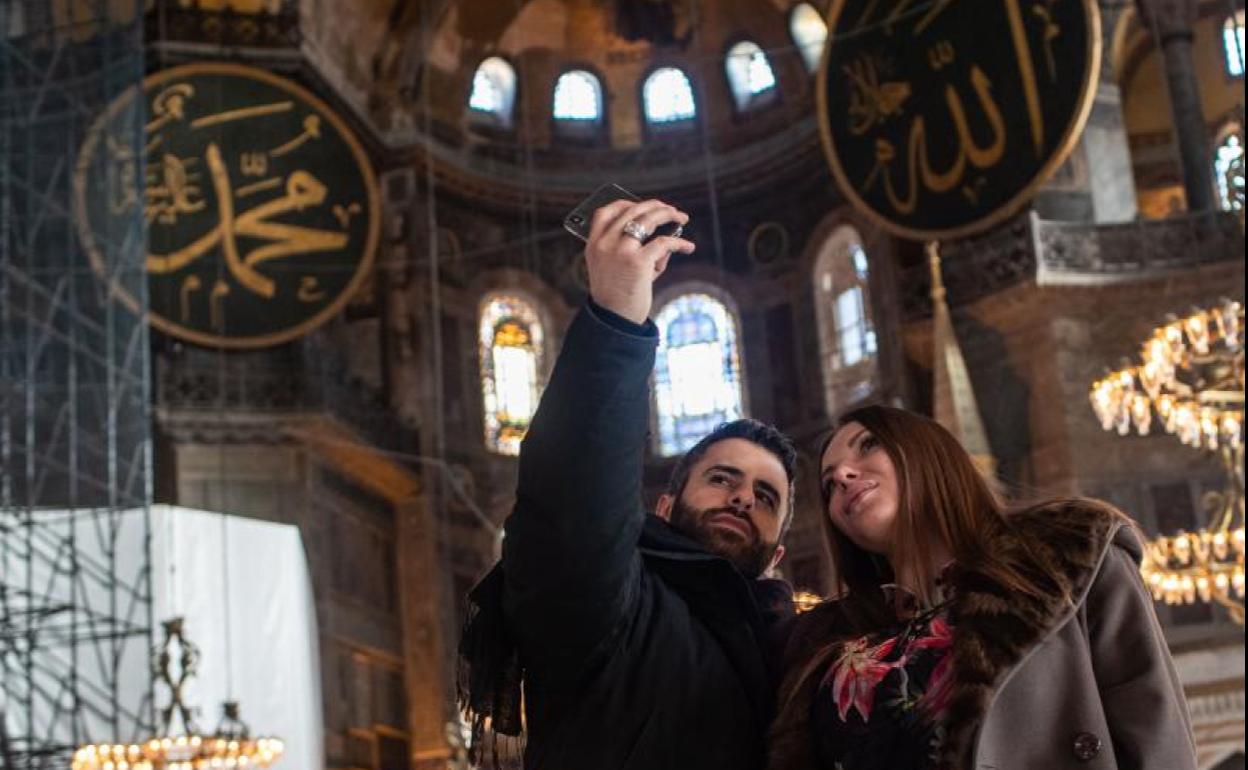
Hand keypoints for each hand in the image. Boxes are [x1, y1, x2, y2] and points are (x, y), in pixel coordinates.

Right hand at [584, 199, 694, 324]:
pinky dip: (680, 243)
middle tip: (671, 210)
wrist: (614, 320)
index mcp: (594, 244)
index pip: (604, 212)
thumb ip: (634, 249)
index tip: (642, 204)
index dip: (625, 203)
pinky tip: (688, 247)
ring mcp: (620, 250)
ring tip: (682, 218)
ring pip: (648, 219)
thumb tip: (665, 236)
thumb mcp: (617, 268)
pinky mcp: (638, 261)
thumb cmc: (618, 294)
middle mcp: (605, 243)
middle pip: (632, 211)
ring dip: (669, 214)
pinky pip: (664, 242)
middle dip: (655, 206)